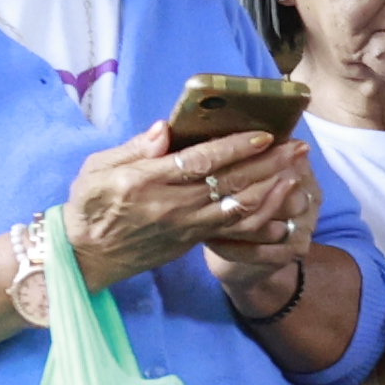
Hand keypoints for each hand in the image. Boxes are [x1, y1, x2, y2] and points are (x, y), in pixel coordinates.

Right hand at [62, 121, 314, 292]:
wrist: (87, 256)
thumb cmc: (89, 205)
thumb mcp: (95, 170)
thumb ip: (132, 149)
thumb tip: (165, 128)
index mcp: (145, 181)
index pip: (199, 162)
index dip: (234, 149)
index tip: (263, 135)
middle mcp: (172, 206)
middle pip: (230, 184)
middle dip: (268, 165)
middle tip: (297, 148)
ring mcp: (186, 227)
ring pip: (239, 209)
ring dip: (272, 189)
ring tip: (297, 170)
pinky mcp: (194, 241)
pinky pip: (235, 230)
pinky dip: (262, 217)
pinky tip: (282, 203)